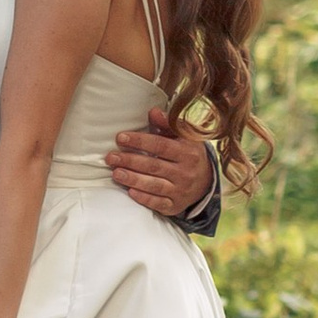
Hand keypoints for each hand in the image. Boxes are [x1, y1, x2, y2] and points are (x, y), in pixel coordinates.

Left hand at [107, 105, 218, 220]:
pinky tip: (130, 192)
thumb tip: (153, 111)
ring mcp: (180, 191)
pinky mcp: (174, 206)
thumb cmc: (189, 154)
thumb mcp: (185, 137)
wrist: (206, 182)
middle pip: (154, 166)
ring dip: (133, 180)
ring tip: (115, 173)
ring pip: (154, 185)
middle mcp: (185, 172)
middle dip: (130, 161)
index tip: (120, 138)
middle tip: (111, 157)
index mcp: (188, 152)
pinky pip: (158, 203)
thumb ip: (168, 124)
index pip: (161, 145)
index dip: (140, 141)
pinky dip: (144, 198)